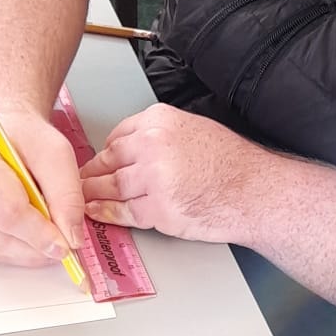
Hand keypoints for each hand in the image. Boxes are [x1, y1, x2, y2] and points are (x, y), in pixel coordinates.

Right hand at [0, 110, 85, 266]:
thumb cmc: (19, 135)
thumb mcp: (55, 150)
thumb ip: (67, 193)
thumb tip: (70, 236)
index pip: (7, 211)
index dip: (40, 234)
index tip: (65, 245)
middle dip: (35, 246)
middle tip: (62, 245)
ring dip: (25, 251)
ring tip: (46, 237)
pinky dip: (11, 250)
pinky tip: (26, 236)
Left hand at [79, 103, 257, 241]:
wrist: (255, 191)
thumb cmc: (232, 164)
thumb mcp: (194, 129)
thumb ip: (160, 135)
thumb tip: (131, 148)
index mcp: (160, 120)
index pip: (117, 135)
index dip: (105, 152)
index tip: (98, 162)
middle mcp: (153, 145)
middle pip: (108, 160)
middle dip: (92, 174)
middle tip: (80, 183)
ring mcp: (154, 178)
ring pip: (110, 186)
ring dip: (92, 195)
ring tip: (82, 200)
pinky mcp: (158, 208)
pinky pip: (123, 212)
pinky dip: (106, 214)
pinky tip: (97, 213)